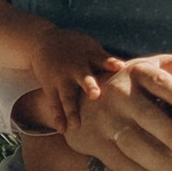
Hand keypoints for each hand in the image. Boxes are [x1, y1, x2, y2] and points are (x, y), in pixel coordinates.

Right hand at [19, 23, 121, 137]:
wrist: (42, 41)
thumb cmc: (75, 47)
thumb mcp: (90, 47)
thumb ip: (107, 61)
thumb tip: (129, 71)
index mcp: (89, 56)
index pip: (102, 59)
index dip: (111, 63)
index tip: (120, 67)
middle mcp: (75, 68)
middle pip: (83, 77)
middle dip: (89, 86)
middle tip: (95, 95)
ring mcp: (62, 78)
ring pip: (67, 96)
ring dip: (71, 110)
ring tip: (76, 125)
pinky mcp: (50, 86)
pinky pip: (54, 103)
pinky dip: (58, 116)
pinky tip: (62, 129)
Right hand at [58, 51, 171, 170]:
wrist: (82, 101)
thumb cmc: (134, 84)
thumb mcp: (152, 67)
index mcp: (138, 72)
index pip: (159, 82)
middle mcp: (119, 93)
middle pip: (147, 115)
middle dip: (170, 135)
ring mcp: (105, 119)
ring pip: (132, 143)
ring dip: (158, 162)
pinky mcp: (96, 142)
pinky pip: (120, 162)